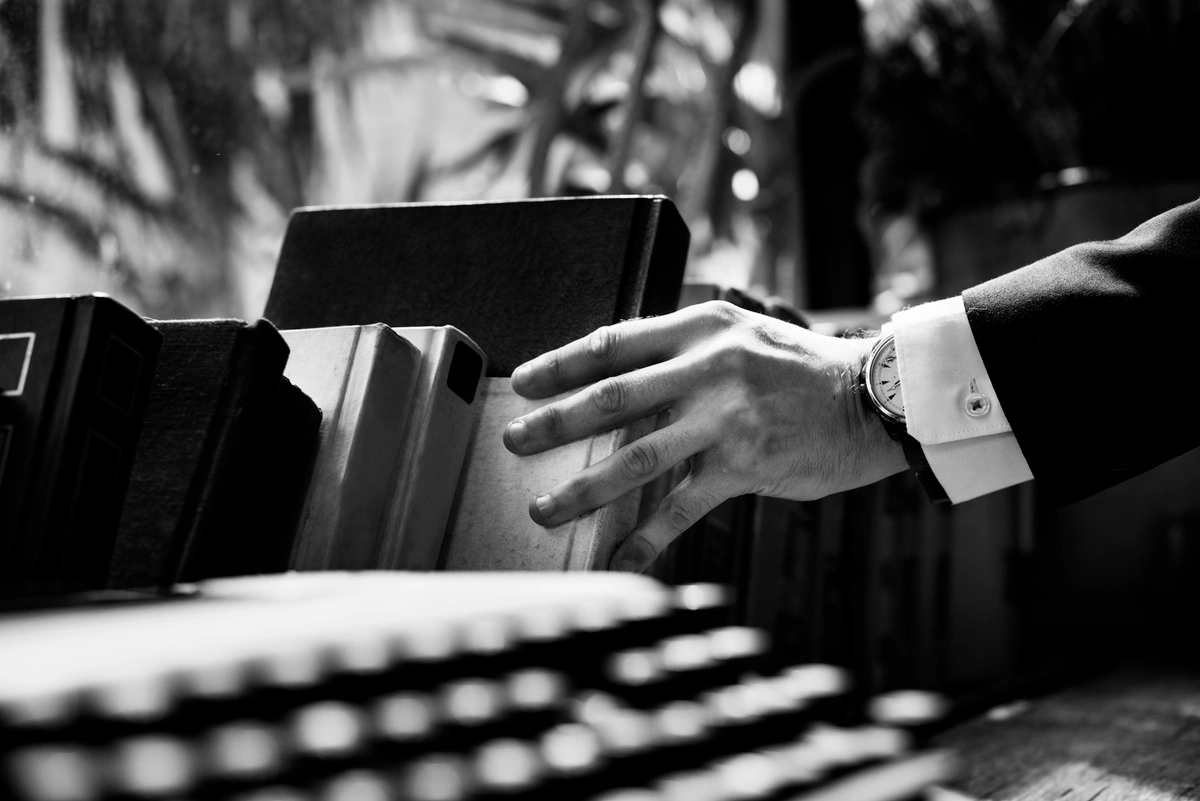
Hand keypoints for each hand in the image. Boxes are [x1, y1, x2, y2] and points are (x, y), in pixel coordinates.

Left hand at [504, 301, 908, 572]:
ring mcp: (726, 418)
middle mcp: (709, 368)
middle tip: (514, 441)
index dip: (562, 363)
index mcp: (701, 329)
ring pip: (636, 457)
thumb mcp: (741, 336)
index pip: (615, 343)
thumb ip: (685, 351)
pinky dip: (647, 538)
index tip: (525, 381)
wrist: (872, 399)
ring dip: (584, 488)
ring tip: (544, 509)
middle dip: (555, 423)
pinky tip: (620, 559)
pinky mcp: (746, 465)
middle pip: (612, 397)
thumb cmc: (800, 371)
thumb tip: (618, 378)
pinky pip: (682, 506)